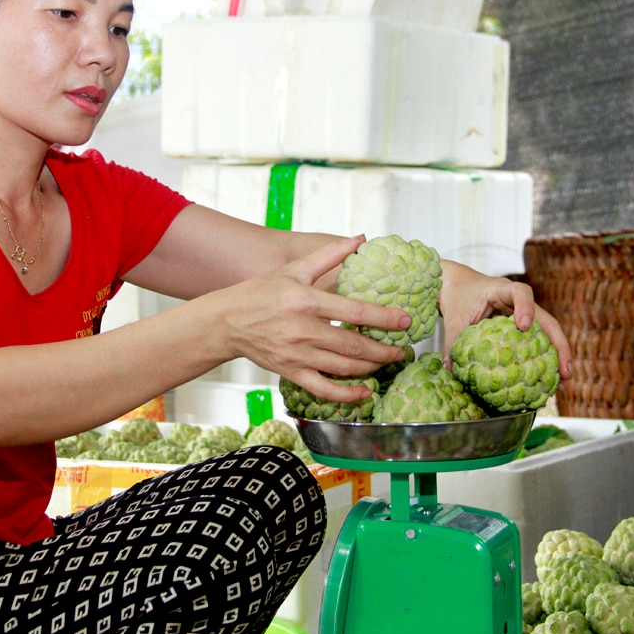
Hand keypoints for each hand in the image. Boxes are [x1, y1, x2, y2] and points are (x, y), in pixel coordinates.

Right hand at [220, 235, 409, 401]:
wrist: (227, 321)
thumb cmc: (261, 292)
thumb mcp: (295, 269)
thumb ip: (330, 254)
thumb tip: (359, 238)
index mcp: (306, 301)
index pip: (355, 312)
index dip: (385, 318)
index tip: (406, 320)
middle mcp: (303, 330)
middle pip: (354, 345)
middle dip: (384, 349)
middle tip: (403, 349)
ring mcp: (297, 355)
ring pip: (344, 367)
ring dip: (371, 368)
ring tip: (388, 362)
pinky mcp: (291, 372)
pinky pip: (324, 389)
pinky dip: (347, 395)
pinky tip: (365, 392)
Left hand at [438, 262, 572, 379]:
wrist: (459, 286)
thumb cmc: (458, 297)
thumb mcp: (453, 318)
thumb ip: (453, 341)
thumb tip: (450, 369)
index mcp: (501, 290)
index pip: (520, 292)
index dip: (525, 307)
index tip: (523, 326)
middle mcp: (519, 301)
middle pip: (546, 319)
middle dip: (558, 344)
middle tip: (564, 370)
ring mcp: (525, 314)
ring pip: (548, 332)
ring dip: (558, 354)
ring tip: (564, 380)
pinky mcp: (524, 326)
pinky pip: (540, 340)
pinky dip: (546, 357)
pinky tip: (549, 378)